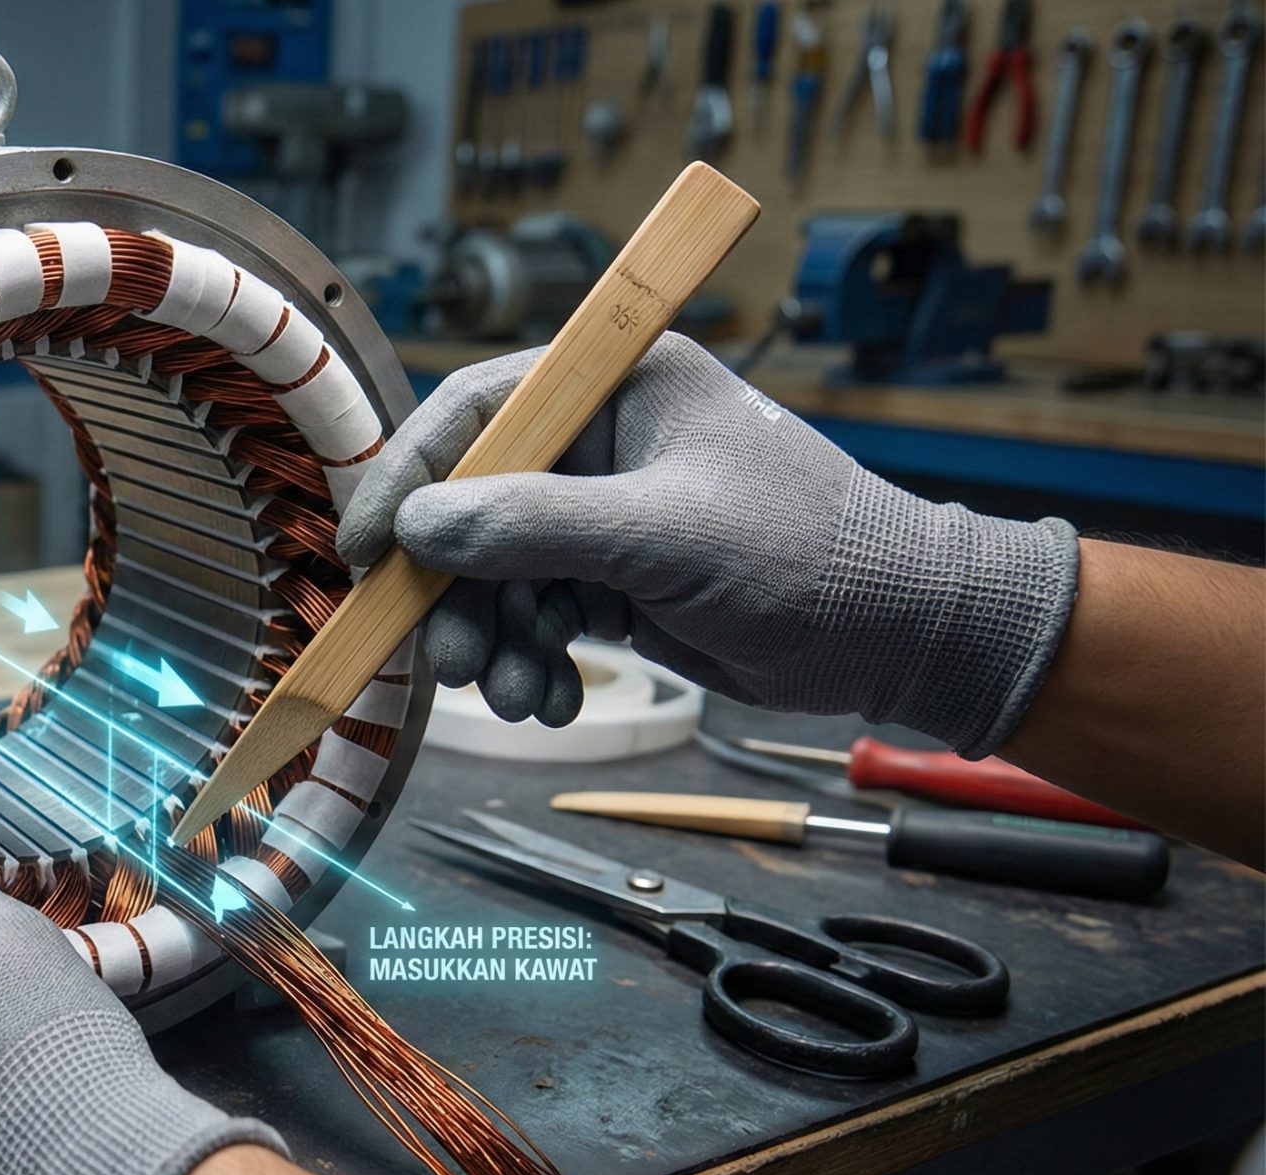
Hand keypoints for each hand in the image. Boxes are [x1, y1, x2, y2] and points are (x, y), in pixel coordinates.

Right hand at [336, 334, 1078, 756]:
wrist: (901, 636)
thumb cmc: (808, 556)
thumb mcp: (662, 535)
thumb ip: (534, 526)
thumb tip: (418, 525)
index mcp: (619, 384)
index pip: (478, 412)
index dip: (410, 478)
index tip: (365, 553)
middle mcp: (602, 441)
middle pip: (475, 506)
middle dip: (456, 589)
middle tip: (448, 660)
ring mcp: (605, 515)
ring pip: (499, 574)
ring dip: (494, 639)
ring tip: (517, 693)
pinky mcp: (615, 580)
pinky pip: (537, 617)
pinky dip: (533, 661)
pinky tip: (552, 699)